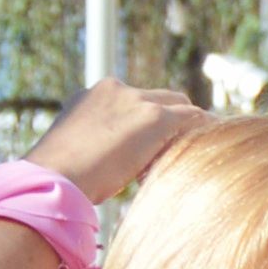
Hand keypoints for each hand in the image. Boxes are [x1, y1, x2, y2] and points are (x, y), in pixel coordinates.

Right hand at [21, 83, 212, 204]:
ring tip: (198, 150)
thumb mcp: (70, 154)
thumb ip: (89, 148)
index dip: (144, 123)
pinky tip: (214, 145)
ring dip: (186, 128)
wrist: (54, 176)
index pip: (131, 101)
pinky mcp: (154, 117)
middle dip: (170, 120)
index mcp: (91, 96)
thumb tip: (97, 165)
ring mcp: (135, 101)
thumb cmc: (56, 178)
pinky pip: (191, 118)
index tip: (150, 145)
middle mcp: (114, 90)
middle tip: (180, 147)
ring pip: (178, 106)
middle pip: (158, 98)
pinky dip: (203, 130)